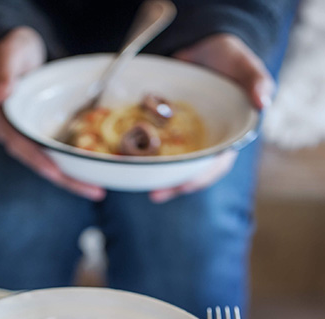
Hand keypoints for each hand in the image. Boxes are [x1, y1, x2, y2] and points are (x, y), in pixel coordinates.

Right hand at [0, 27, 104, 200]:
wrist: (20, 53)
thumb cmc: (13, 51)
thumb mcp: (9, 53)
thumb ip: (4, 72)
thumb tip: (1, 94)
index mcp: (5, 120)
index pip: (22, 146)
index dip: (38, 160)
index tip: (56, 173)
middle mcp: (18, 135)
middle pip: (42, 163)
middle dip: (67, 180)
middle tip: (94, 192)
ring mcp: (32, 139)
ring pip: (53, 164)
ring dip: (74, 179)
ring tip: (97, 191)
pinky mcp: (45, 137)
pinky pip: (60, 156)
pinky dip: (76, 166)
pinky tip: (95, 174)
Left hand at [150, 34, 273, 202]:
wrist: (204, 46)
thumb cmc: (230, 59)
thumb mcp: (244, 65)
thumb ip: (256, 81)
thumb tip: (263, 102)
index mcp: (229, 137)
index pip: (217, 165)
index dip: (201, 176)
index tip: (184, 185)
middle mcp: (208, 144)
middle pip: (192, 172)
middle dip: (175, 185)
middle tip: (155, 195)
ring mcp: (189, 140)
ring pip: (175, 165)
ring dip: (159, 178)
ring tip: (144, 188)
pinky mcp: (171, 132)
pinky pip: (160, 148)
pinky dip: (147, 157)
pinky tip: (131, 163)